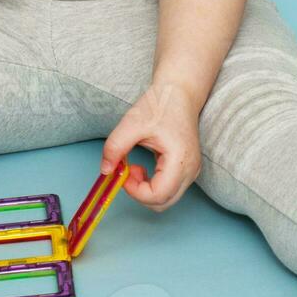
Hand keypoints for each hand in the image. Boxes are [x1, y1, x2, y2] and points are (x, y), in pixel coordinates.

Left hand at [101, 80, 204, 211]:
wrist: (179, 93)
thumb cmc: (160, 105)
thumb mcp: (131, 123)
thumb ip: (115, 147)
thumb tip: (105, 170)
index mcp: (180, 160)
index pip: (158, 196)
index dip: (135, 191)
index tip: (123, 174)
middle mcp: (190, 170)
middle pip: (163, 203)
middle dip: (139, 194)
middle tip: (126, 172)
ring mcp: (191, 172)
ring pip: (166, 199)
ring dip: (145, 190)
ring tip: (135, 168)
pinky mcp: (187, 170)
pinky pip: (169, 190)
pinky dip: (152, 186)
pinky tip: (144, 168)